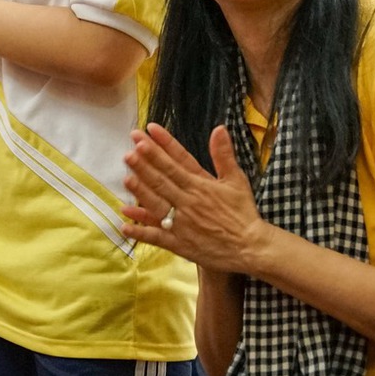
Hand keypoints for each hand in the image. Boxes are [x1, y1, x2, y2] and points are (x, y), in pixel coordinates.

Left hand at [120, 124, 269, 273]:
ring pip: (157, 205)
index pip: (177, 161)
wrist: (250, 247)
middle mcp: (188, 202)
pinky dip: (141, 231)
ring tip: (126, 178)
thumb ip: (224, 155)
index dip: (162, 144)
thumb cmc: (243, 213)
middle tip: (129, 151)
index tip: (148, 130)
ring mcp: (182, 223)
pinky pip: (157, 237)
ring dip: (141, 192)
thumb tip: (219, 128)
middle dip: (145, 165)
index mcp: (201, 185)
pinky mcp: (180, 243)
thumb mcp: (236, 180)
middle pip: (163, 180)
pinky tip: (125, 224)